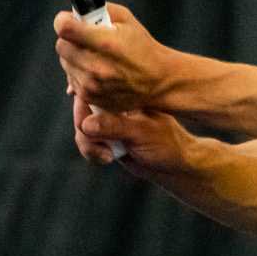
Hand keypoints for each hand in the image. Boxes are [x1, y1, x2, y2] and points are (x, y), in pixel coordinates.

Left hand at [54, 2, 171, 111]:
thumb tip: (77, 11)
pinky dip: (80, 73)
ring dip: (75, 57)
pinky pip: (71, 79)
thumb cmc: (143, 49)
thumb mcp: (126, 20)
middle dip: (72, 40)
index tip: (70, 21)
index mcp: (105, 43)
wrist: (159, 81)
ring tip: (96, 57)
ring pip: (65, 63)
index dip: (64, 21)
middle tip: (88, 40)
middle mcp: (95, 66)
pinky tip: (97, 70)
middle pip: (61, 45)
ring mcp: (91, 84)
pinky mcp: (90, 96)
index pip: (64, 28)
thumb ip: (99, 10)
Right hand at [69, 85, 189, 171]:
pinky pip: (87, 142)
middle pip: (82, 110)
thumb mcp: (142, 132)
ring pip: (82, 128)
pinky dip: (91, 152)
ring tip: (106, 157)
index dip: (82, 106)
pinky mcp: (106, 137)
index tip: (86, 127)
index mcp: (125, 94)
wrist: (174, 165)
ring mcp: (109, 121)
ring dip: (88, 145)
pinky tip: (106, 159)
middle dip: (84, 131)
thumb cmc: (166, 143)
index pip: (95, 90)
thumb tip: (86, 124)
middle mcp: (115, 104)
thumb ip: (115, 126)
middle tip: (99, 150)